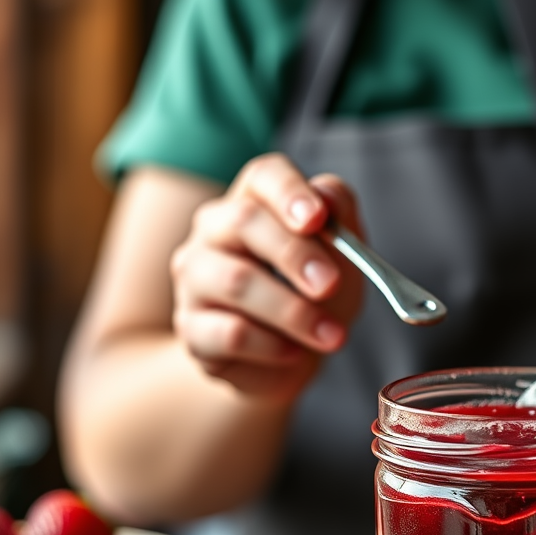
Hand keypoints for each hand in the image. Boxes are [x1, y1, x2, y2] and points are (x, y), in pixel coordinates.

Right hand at [170, 154, 363, 400]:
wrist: (288, 359)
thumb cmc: (313, 294)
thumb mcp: (344, 256)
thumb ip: (342, 218)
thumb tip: (328, 196)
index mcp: (255, 201)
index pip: (264, 176)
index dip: (290, 193)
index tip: (317, 219)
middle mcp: (214, 230)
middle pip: (244, 221)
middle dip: (294, 253)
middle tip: (330, 285)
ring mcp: (195, 277)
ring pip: (236, 281)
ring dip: (293, 311)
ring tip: (332, 335)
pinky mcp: (192, 327)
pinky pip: (231, 332)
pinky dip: (272, 346)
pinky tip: (295, 353)